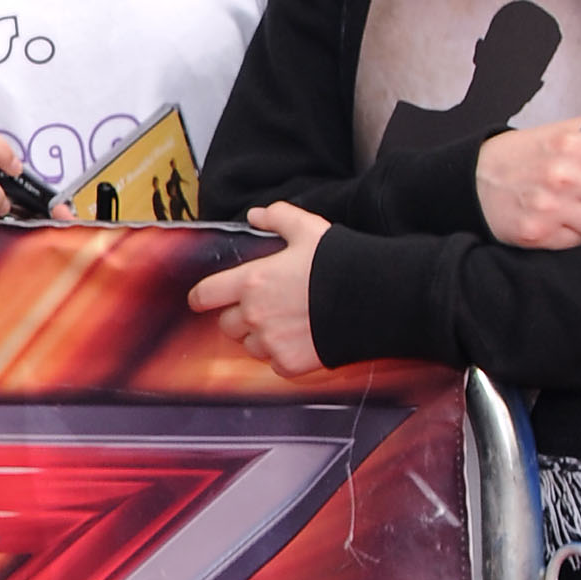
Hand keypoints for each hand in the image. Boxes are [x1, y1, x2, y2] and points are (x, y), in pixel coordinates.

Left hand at [185, 202, 330, 375]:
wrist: (376, 298)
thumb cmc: (341, 263)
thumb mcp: (309, 229)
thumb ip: (278, 218)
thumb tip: (256, 215)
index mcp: (251, 282)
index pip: (204, 296)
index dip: (203, 297)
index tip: (206, 298)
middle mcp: (254, 316)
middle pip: (227, 325)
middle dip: (239, 317)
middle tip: (263, 308)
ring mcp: (271, 343)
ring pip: (249, 346)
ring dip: (260, 337)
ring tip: (286, 323)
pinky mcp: (289, 364)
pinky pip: (274, 364)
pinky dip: (282, 355)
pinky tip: (301, 339)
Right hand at [475, 117, 580, 248]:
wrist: (470, 182)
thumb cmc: (516, 157)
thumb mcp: (554, 132)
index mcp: (569, 144)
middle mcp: (562, 177)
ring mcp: (550, 209)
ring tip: (580, 206)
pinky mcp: (538, 235)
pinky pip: (578, 241)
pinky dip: (573, 233)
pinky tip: (559, 220)